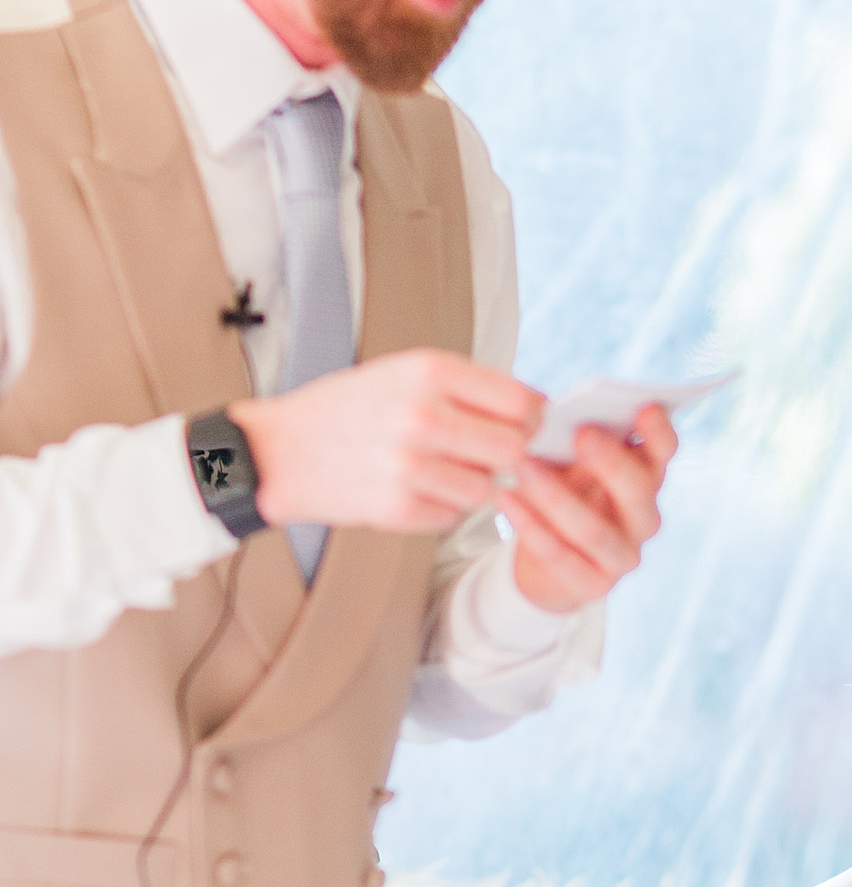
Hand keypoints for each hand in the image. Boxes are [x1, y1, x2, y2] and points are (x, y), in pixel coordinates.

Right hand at [233, 350, 545, 533]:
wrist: (280, 450)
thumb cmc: (349, 409)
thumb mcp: (403, 373)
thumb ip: (465, 387)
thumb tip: (535, 408)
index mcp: (429, 372)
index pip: (519, 401)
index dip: (532, 417)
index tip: (526, 424)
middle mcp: (423, 416)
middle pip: (514, 449)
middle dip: (508, 454)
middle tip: (486, 453)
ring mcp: (411, 465)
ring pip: (487, 488)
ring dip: (473, 484)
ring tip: (437, 469)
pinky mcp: (399, 507)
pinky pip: (455, 514)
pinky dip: (443, 507)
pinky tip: (413, 489)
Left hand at [496, 403, 676, 613]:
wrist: (548, 563)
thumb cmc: (563, 494)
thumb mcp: (571, 464)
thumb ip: (574, 441)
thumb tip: (556, 416)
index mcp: (646, 481)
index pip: (664, 455)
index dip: (660, 433)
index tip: (646, 408)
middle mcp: (644, 520)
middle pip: (639, 491)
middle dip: (611, 461)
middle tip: (581, 432)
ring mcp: (622, 557)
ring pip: (594, 530)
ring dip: (558, 496)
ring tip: (524, 466)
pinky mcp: (592, 585)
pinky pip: (560, 556)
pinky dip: (530, 526)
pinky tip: (504, 498)